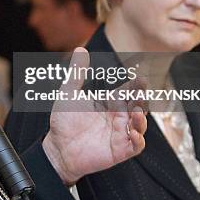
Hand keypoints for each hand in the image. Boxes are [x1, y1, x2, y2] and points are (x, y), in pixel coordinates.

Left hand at [42, 47, 146, 184]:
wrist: (57, 148)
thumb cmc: (64, 120)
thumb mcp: (69, 93)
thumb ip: (77, 73)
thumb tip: (80, 49)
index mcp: (109, 102)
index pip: (128, 91)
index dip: (136, 85)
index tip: (141, 78)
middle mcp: (118, 117)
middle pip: (138, 106)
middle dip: (141, 99)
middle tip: (140, 92)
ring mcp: (120, 134)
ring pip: (140, 124)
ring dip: (141, 118)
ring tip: (136, 111)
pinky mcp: (120, 150)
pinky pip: (136, 145)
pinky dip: (138, 139)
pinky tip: (133, 132)